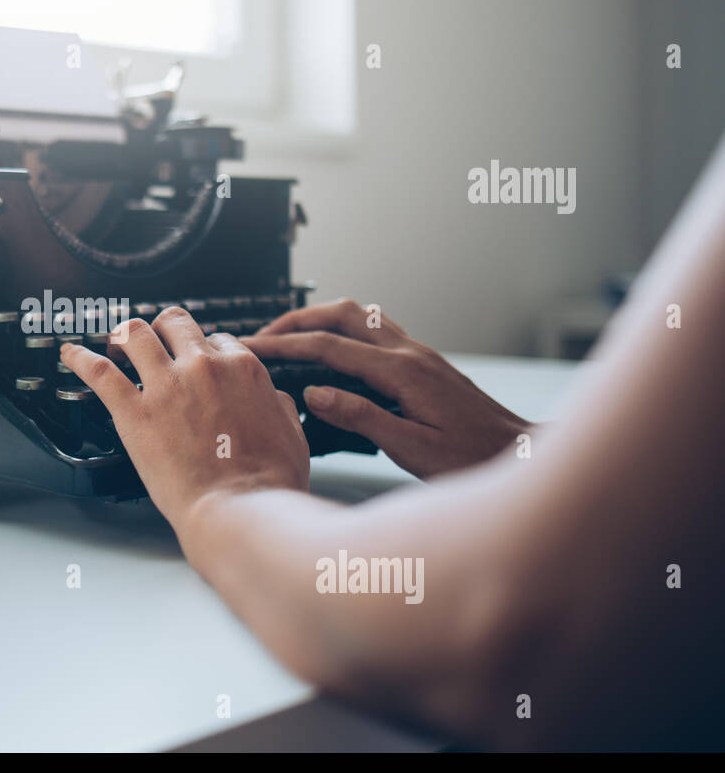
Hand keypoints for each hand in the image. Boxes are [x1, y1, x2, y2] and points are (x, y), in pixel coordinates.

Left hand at [60, 308, 310, 530]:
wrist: (239, 509)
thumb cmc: (269, 482)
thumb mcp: (292, 434)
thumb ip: (278, 405)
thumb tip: (272, 397)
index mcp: (242, 369)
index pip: (217, 339)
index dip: (204, 350)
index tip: (194, 362)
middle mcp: (203, 367)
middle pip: (175, 324)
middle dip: (163, 330)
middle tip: (153, 344)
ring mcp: (166, 386)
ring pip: (135, 334)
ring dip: (123, 335)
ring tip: (114, 345)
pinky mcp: (134, 412)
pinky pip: (98, 372)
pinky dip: (80, 358)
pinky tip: (70, 354)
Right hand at [242, 299, 529, 478]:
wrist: (518, 452)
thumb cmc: (472, 458)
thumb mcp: (412, 447)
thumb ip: (360, 417)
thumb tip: (313, 394)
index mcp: (401, 372)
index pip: (329, 347)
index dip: (285, 345)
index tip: (254, 347)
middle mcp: (410, 353)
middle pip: (342, 314)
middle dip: (297, 319)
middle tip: (264, 334)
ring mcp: (418, 353)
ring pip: (360, 316)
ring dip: (321, 318)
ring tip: (290, 335)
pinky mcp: (423, 361)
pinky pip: (375, 329)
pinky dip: (344, 329)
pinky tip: (333, 347)